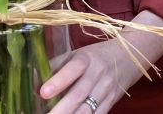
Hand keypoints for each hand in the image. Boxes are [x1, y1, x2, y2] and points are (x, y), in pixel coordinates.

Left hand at [41, 10, 162, 113]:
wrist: (131, 54)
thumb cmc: (97, 55)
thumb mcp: (77, 54)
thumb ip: (56, 66)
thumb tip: (31, 80)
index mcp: (87, 58)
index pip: (73, 69)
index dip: (59, 81)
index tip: (43, 92)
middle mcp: (98, 73)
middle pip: (79, 94)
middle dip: (61, 110)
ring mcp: (106, 89)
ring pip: (88, 109)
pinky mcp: (111, 102)